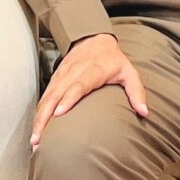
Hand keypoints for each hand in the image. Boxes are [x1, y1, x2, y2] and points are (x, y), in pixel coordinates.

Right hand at [31, 31, 147, 147]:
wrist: (93, 39)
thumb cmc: (113, 60)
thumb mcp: (129, 72)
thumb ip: (137, 92)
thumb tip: (144, 112)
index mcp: (93, 70)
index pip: (79, 85)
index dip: (69, 98)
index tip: (60, 113)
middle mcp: (74, 73)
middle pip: (56, 95)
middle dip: (46, 117)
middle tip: (39, 138)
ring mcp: (62, 76)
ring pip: (47, 98)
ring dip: (39, 118)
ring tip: (35, 140)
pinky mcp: (55, 79)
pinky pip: (45, 97)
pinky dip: (39, 113)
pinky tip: (36, 129)